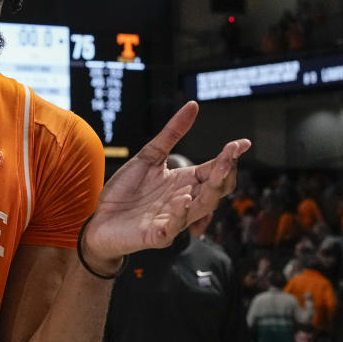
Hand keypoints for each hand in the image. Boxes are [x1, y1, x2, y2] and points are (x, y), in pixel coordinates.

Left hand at [81, 102, 249, 269]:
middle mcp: (184, 201)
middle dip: (225, 172)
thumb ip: (171, 134)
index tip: (242, 143)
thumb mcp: (149, 157)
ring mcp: (172, 219)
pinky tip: (183, 200)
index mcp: (185, 182)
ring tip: (218, 171)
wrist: (100, 220)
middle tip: (230, 156)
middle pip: (215, 190)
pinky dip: (180, 215)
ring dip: (211, 191)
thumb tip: (193, 106)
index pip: (215, 170)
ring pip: (201, 208)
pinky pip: (173, 227)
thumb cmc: (125, 192)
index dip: (229, 157)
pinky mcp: (156, 235)